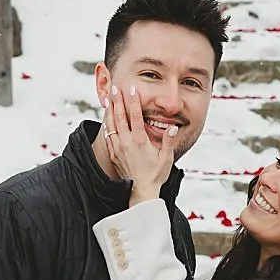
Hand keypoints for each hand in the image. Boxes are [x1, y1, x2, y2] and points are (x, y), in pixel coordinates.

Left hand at [100, 83, 170, 204]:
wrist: (141, 192)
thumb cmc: (156, 175)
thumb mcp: (166, 158)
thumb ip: (168, 141)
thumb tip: (173, 128)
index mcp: (140, 141)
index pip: (135, 116)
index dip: (133, 101)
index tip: (131, 89)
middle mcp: (126, 142)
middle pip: (119, 117)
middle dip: (117, 100)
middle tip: (115, 87)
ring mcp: (118, 148)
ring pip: (111, 125)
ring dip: (109, 110)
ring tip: (107, 98)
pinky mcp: (113, 154)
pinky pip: (108, 135)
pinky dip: (107, 124)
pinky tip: (106, 118)